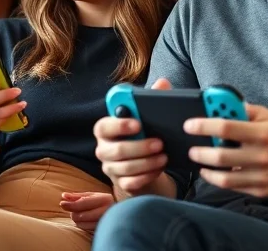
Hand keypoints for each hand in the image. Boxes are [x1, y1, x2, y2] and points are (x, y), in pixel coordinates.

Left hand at [59, 192, 114, 230]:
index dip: (71, 204)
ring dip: (77, 219)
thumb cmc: (101, 202)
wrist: (119, 214)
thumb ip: (76, 196)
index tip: (62, 203)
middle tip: (74, 210)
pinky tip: (85, 221)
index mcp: (105, 199)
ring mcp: (106, 222)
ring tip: (81, 214)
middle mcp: (107, 211)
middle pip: (81, 215)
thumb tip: (64, 196)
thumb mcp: (91, 196)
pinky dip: (81, 224)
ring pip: (81, 224)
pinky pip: (85, 229)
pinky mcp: (103, 229)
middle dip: (74, 213)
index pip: (84, 203)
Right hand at [94, 78, 171, 194]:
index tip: (138, 123)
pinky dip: (148, 175)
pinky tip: (159, 169)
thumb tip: (163, 83)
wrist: (144, 167)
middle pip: (116, 150)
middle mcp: (104, 149)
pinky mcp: (120, 184)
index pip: (103, 126)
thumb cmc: (143, 137)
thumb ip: (152, 100)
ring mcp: (110, 168)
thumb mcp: (148, 118)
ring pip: (125, 168)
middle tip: (160, 143)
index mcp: (106, 130)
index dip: (119, 125)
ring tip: (164, 157)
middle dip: (140, 147)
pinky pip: (131, 183)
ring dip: (147, 162)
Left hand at [185, 103, 267, 198]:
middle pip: (221, 156)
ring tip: (199, 162)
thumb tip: (221, 104)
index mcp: (262, 133)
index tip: (189, 125)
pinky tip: (212, 173)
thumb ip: (245, 110)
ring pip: (224, 177)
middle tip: (191, 149)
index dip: (204, 125)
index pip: (226, 127)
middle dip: (199, 152)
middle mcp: (262, 155)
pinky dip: (218, 180)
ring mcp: (262, 175)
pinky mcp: (261, 190)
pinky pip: (233, 187)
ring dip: (206, 170)